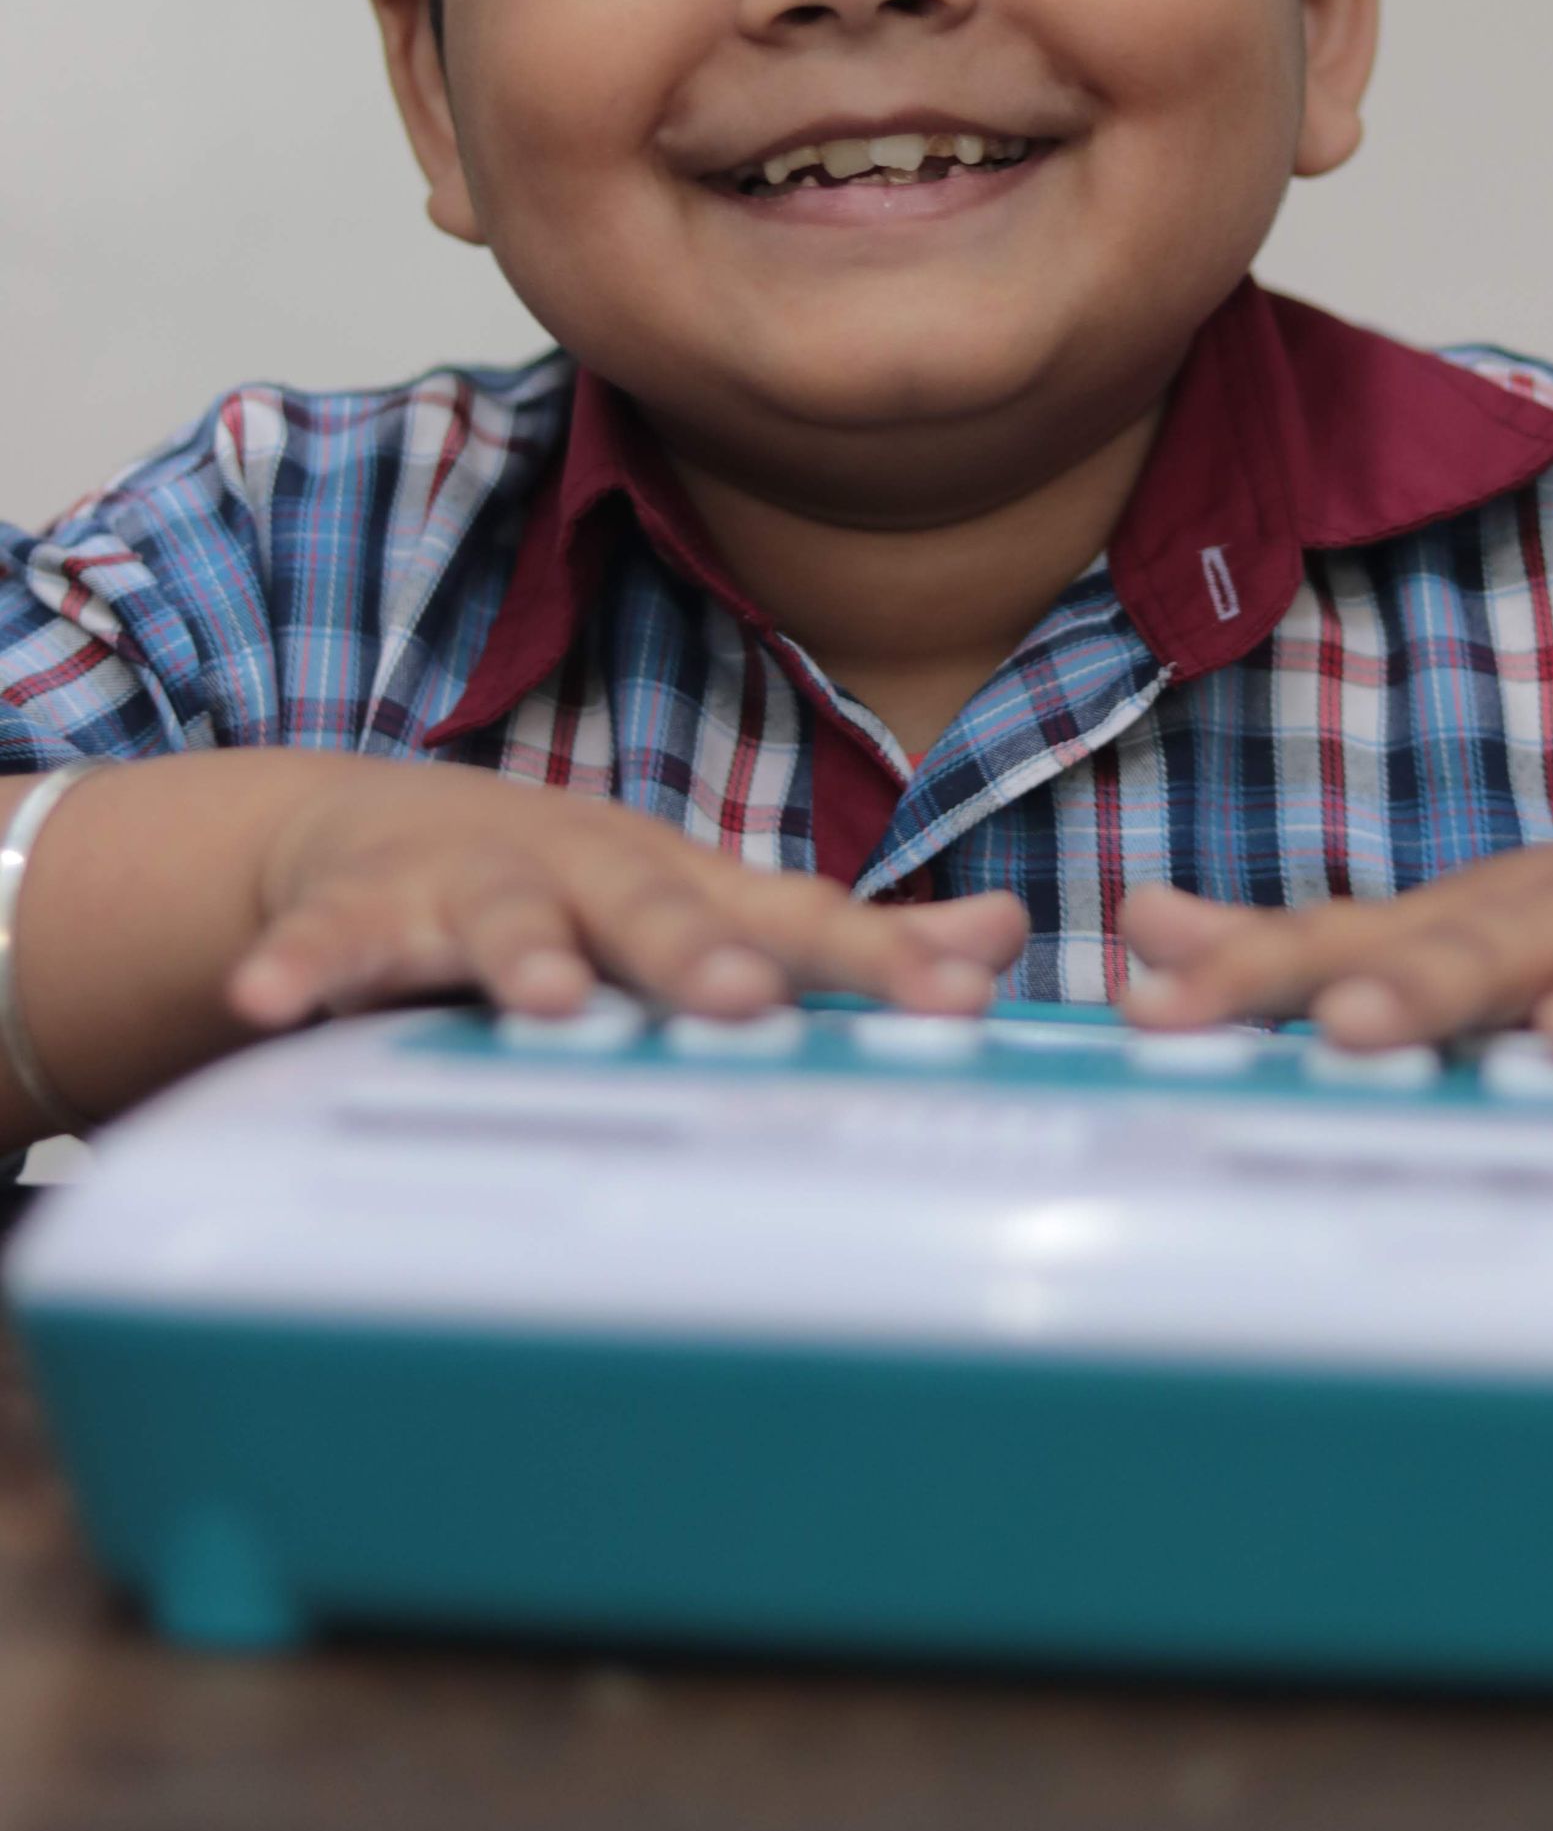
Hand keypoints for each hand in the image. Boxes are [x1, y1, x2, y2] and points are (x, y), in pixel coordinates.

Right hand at [230, 764, 1023, 1030]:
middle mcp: (593, 871)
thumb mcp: (713, 906)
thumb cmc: (584, 889)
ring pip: (504, 916)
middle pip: (654, 909)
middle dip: (699, 953)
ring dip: (522, 952)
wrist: (380, 828)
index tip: (962, 1001)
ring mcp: (475, 883)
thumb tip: (1006, 943)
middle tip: (746, 1000)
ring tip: (542, 998)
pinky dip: (302, 964)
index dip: (882, 961)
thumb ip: (851, 940)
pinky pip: (327, 941)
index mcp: (688, 884)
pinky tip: (268, 1002)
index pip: (801, 920)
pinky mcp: (360, 907)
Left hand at [1119, 816, 1552, 1100]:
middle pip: (1467, 952)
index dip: (1241, 978)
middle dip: (1412, 991)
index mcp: (1444, 928)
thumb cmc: (1545, 934)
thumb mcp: (1417, 932)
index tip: (1153, 1010)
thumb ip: (1283, 946)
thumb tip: (1136, 928)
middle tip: (1351, 1025)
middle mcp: (1538, 926)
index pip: (1327, 948)